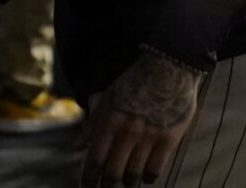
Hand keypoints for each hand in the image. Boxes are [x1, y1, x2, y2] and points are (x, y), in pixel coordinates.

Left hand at [79, 50, 202, 186]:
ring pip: (134, 173)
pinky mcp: (169, 140)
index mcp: (109, 121)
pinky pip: (155, 168)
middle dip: (106, 185)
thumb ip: (92, 125)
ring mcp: (149, 137)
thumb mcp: (107, 99)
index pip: (95, 158)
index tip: (87, 186)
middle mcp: (127, 132)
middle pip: (113, 171)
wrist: (167, 69)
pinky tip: (145, 177)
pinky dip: (148, 177)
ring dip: (127, 182)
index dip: (89, 177)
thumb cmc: (133, 83)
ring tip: (124, 183)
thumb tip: (77, 148)